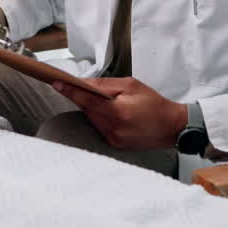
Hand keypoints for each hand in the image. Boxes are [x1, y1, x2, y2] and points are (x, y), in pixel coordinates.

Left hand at [51, 77, 187, 150]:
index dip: (70, 90)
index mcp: (118, 112)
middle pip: (87, 110)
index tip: (56, 83)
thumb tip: (84, 83)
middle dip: (81, 97)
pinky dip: (99, 118)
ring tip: (101, 99)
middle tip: (73, 85)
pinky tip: (107, 112)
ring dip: (91, 108)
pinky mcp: (114, 144)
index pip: (87, 100)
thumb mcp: (130, 85)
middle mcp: (113, 129)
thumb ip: (105, 85)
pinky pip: (99, 127)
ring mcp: (113, 139)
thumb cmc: (154, 103)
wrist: (171, 127)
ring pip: (91, 119)